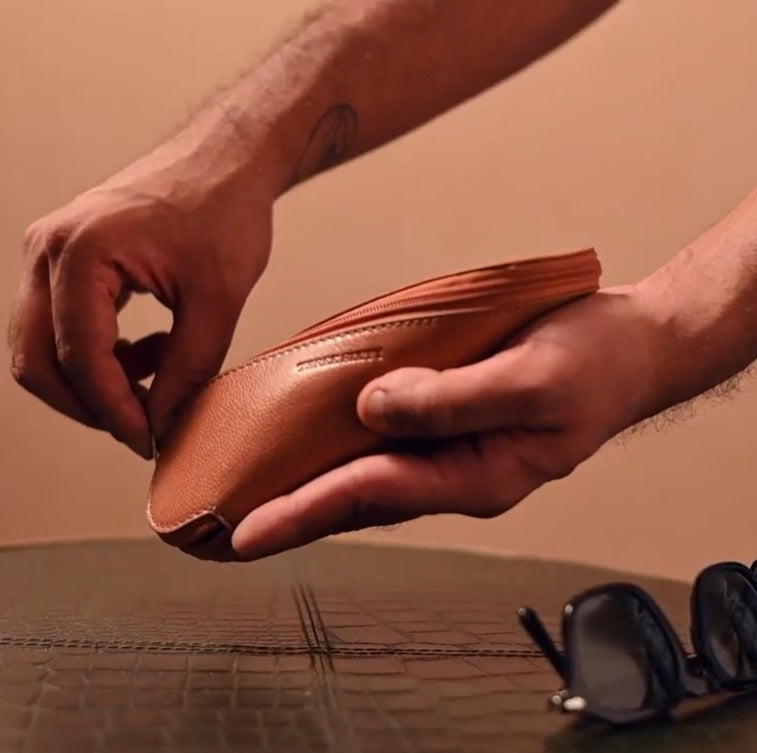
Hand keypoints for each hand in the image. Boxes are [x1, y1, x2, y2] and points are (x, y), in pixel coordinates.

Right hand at [9, 134, 276, 457]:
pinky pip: (63, 327)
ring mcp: (51, 254)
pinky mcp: (67, 262)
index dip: (113, 411)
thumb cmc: (226, 212)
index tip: (148, 441)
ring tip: (163, 371)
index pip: (78, 358)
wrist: (226, 160)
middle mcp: (49, 251)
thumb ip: (188, 368)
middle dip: (90, 404)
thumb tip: (162, 426)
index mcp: (80, 252)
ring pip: (45, 347)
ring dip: (97, 380)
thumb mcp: (218, 300)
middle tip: (145, 426)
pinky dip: (101, 355)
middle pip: (38, 360)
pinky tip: (154, 349)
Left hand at [231, 286, 663, 559]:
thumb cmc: (594, 365)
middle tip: (222, 527)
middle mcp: (455, 470)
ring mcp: (450, 448)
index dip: (306, 512)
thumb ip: (454, 400)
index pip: (373, 495)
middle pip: (358, 498)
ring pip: (366, 473)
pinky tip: (309, 440)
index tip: (245, 533)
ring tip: (248, 494)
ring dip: (309, 484)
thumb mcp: (532, 381)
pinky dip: (340, 444)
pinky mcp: (448, 419)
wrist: (629, 347)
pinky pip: (383, 439)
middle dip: (291, 513)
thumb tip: (373, 405)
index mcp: (477, 476)